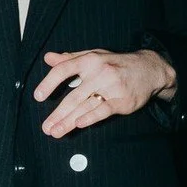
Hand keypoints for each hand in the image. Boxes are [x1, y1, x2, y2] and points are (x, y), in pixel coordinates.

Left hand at [35, 48, 176, 136]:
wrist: (149, 69)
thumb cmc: (115, 63)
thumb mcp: (93, 55)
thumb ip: (70, 59)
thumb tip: (48, 58)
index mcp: (89, 60)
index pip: (64, 70)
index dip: (49, 83)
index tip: (38, 96)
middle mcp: (99, 73)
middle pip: (73, 96)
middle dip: (58, 114)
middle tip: (46, 127)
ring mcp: (112, 87)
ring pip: (86, 106)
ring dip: (69, 121)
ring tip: (56, 131)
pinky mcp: (123, 100)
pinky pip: (104, 110)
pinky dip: (91, 117)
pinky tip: (79, 124)